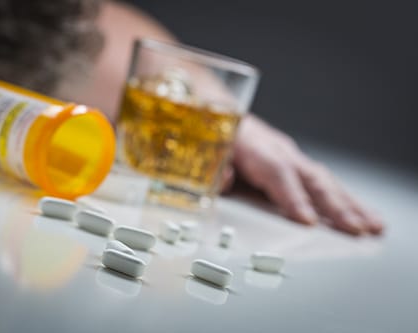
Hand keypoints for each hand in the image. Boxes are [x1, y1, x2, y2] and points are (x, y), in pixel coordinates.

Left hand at [229, 114, 382, 235]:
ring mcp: (290, 156)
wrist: (222, 110)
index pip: (277, 173)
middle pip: (310, 178)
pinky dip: (344, 199)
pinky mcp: (295, 163)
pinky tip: (362, 214)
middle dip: (334, 206)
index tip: (308, 221)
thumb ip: (214, 167)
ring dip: (349, 204)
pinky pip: (323, 182)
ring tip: (373, 225)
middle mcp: (278, 151)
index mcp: (254, 147)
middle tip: (354, 230)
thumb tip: (224, 180)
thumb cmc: (216, 135)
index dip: (293, 197)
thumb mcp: (207, 150)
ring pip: (324, 180)